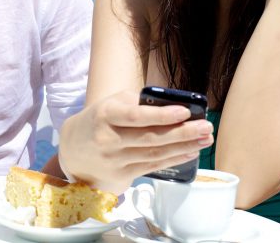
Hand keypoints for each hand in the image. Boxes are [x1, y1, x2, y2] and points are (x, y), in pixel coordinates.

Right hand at [59, 90, 212, 193]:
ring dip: (184, 147)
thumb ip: (138, 103)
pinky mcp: (121, 175)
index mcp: (106, 114)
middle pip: (151, 138)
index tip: (185, 111)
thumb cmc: (100, 119)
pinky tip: (190, 152)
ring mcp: (114, 160)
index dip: (161, 115)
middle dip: (183, 133)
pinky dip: (174, 159)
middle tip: (206, 127)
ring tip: (204, 139)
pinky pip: (153, 167)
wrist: (73, 149)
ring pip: (155, 155)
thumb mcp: (112, 103)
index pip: (137, 116)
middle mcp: (109, 139)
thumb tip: (173, 106)